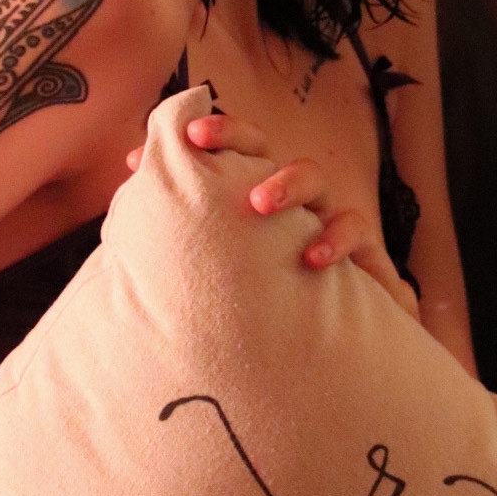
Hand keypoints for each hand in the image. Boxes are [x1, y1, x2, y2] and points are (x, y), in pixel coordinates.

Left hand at [127, 114, 418, 318]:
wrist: (339, 362)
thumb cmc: (276, 311)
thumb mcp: (230, 274)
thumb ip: (188, 237)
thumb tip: (134, 190)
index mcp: (259, 203)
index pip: (237, 154)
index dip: (215, 135)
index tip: (184, 133)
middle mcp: (293, 206)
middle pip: (266, 149)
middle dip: (239, 138)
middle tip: (201, 139)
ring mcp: (328, 224)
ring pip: (316, 180)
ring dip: (287, 183)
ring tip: (258, 203)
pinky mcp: (362, 255)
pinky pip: (356, 231)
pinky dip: (336, 238)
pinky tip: (313, 257)